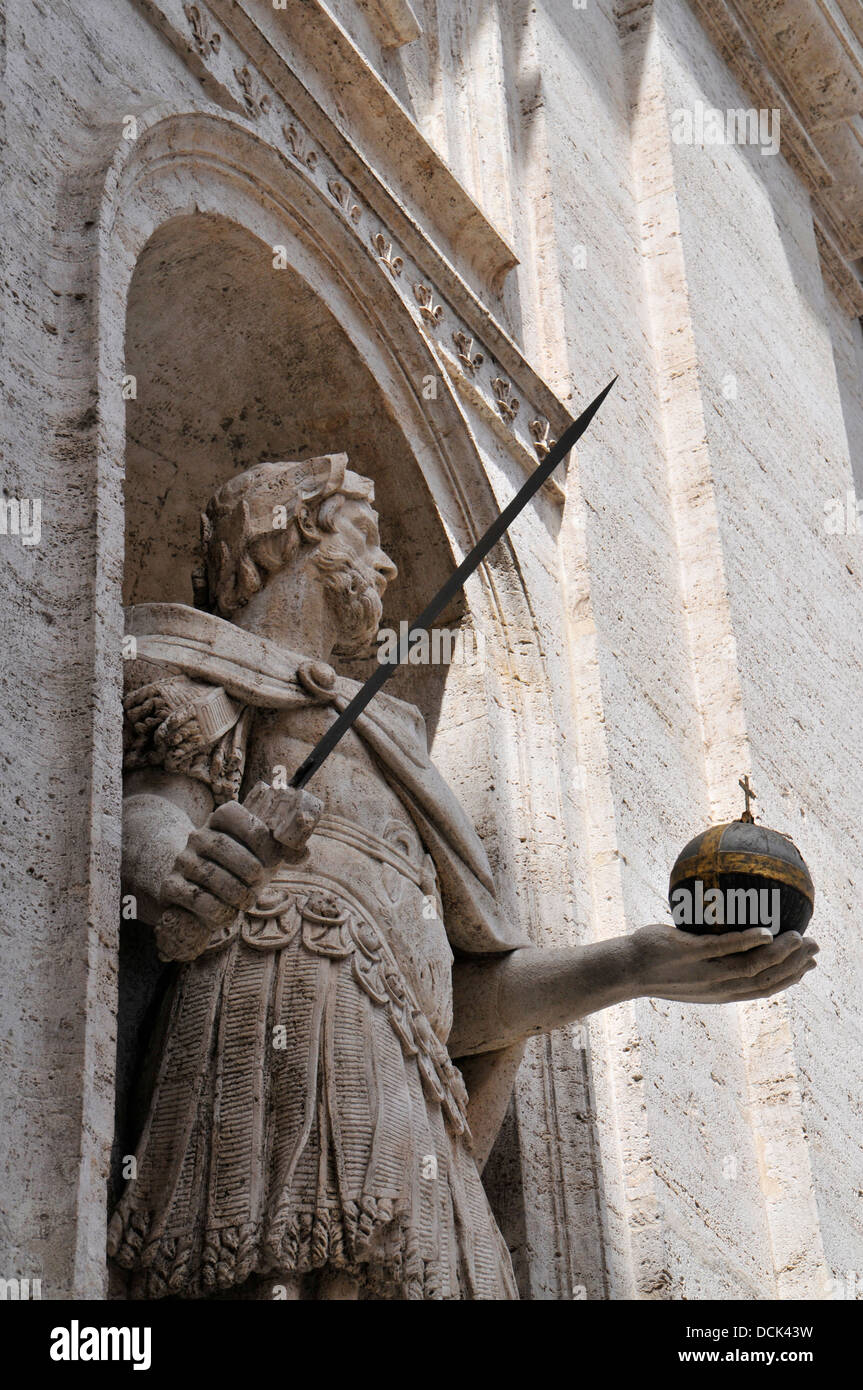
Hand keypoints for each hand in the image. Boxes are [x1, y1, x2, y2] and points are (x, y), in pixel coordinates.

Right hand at [161, 789, 321, 930]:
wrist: (200, 888)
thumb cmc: (240, 867)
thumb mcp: (264, 855)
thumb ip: (286, 850)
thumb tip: (302, 852)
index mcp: (222, 818)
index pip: (243, 820)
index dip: (263, 842)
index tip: (272, 861)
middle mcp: (198, 835)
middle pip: (226, 849)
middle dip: (250, 871)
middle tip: (258, 884)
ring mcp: (182, 860)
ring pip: (213, 877)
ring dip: (237, 894)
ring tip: (245, 901)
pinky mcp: (171, 886)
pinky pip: (198, 900)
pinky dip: (218, 911)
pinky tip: (226, 912)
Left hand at [629, 923, 818, 1003]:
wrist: (623, 969)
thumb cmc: (653, 963)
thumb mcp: (687, 964)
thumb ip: (710, 955)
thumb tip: (728, 932)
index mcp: (719, 992)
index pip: (763, 990)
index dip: (789, 979)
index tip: (808, 966)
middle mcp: (716, 987)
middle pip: (766, 981)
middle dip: (794, 967)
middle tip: (815, 949)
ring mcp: (703, 972)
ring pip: (752, 967)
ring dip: (779, 954)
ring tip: (798, 937)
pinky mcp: (689, 955)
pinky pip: (723, 948)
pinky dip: (748, 941)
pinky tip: (765, 930)